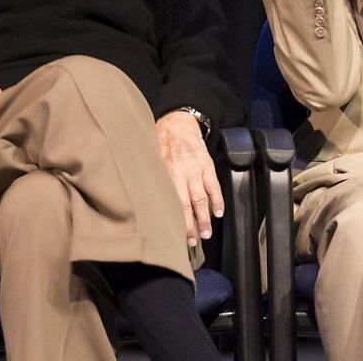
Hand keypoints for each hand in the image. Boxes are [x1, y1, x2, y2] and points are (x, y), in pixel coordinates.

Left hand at [156, 110, 223, 246]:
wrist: (178, 121)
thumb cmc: (160, 142)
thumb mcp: (150, 159)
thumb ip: (151, 179)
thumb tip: (144, 203)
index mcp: (164, 173)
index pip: (170, 202)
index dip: (174, 220)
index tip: (174, 236)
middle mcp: (181, 172)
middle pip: (187, 204)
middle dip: (190, 225)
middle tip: (192, 242)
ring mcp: (196, 169)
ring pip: (201, 197)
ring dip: (204, 217)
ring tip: (206, 233)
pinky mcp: (207, 165)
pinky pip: (213, 185)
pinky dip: (218, 200)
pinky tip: (219, 212)